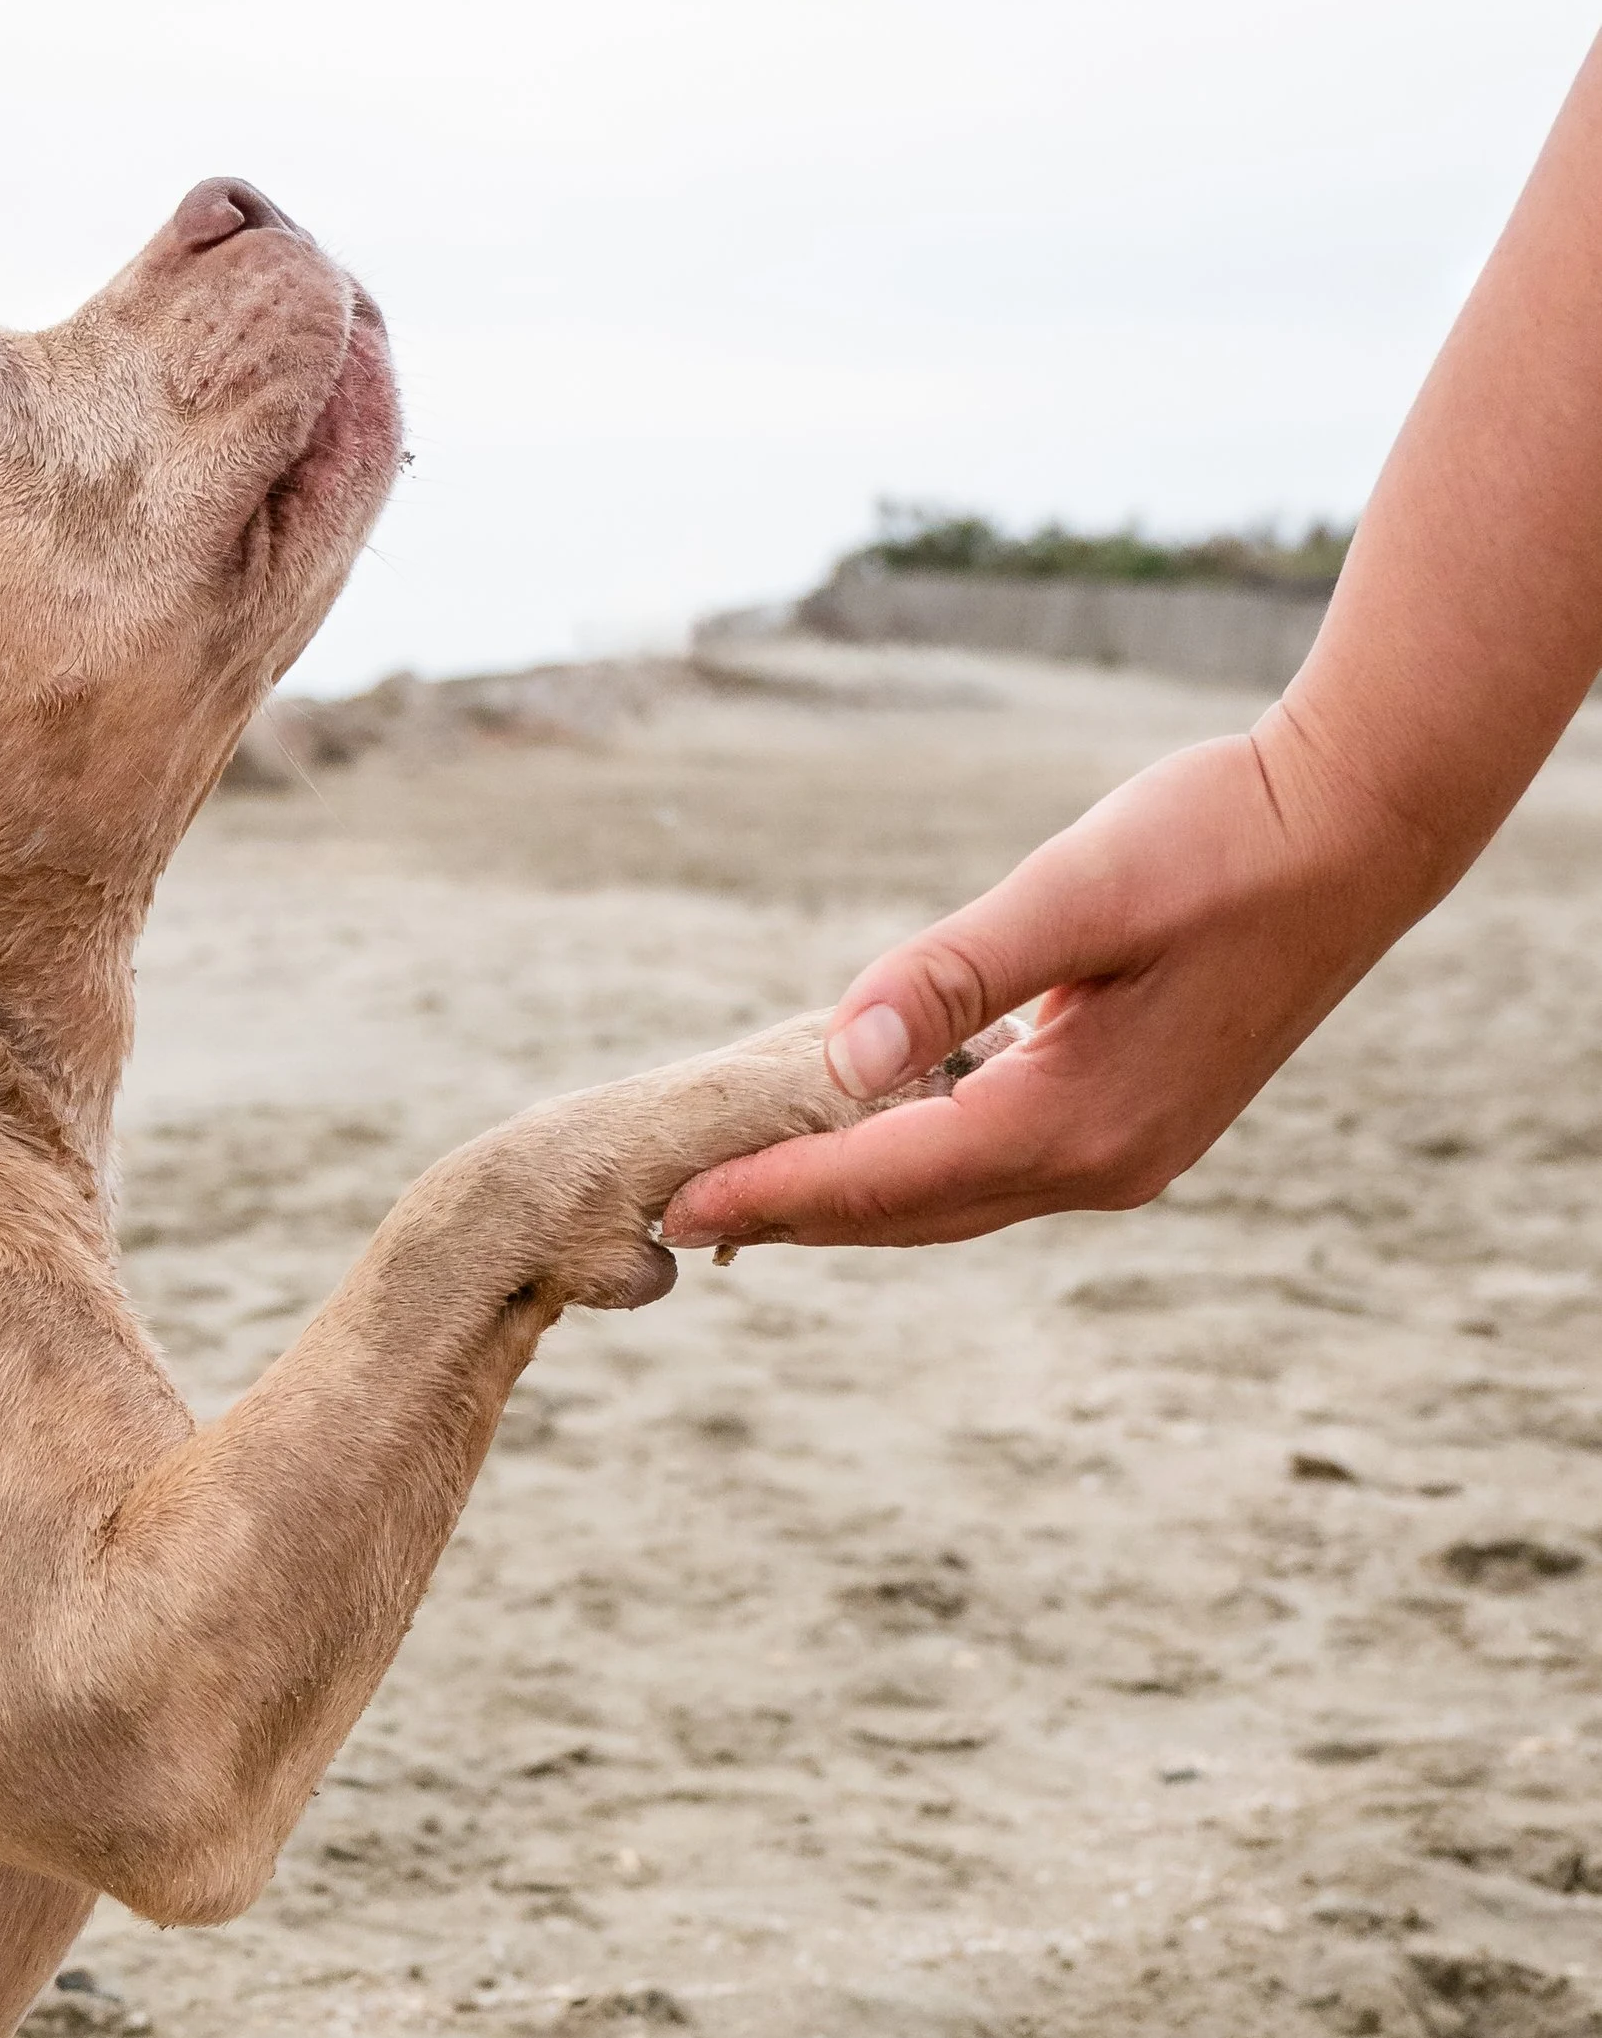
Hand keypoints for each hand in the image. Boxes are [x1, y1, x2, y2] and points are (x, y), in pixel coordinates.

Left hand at [660, 720, 1420, 1250]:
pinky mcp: (1137, 1124)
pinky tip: (864, 1134)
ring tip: (749, 1191)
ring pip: (951, 1201)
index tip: (675, 1203)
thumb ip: (953, 973)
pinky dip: (916, 1165)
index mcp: (1076, 1120)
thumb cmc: (1222, 835)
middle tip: (678, 1211)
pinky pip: (995, 1168)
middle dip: (794, 1214)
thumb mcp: (1075, 890)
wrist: (1362, 824)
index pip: (884, 1179)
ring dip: (852, 1199)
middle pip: (908, 1214)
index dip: (774, 1192)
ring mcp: (1126, 1155)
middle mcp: (1101, 1164)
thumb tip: (843, 1058)